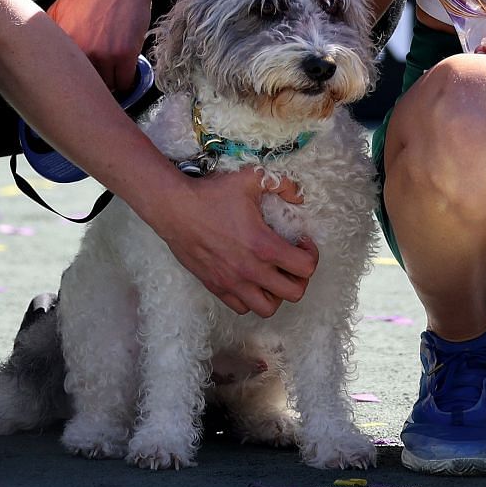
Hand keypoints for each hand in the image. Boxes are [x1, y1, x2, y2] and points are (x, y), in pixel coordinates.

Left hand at [45, 0, 162, 95]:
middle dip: (86, 85)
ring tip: (108, 72)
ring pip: (104, 88)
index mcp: (60, 41)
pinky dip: (126, 79)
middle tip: (91, 82)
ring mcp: (102, 55)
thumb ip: (49, 33)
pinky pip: (125, 83)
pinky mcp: (125, 56)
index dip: (65, 83)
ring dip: (108, 83)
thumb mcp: (60, 7)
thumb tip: (39, 52)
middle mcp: (78, 50)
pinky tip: (122, 68)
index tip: (69, 85)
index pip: (57, 78)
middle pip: (81, 87)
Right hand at [149, 167, 314, 317]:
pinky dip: (251, 297)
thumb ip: (280, 183)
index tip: (301, 243)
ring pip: (268, 308)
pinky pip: (242, 308)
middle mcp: (251, 270)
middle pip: (294, 293)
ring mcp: (233, 283)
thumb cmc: (211, 195)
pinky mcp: (216, 287)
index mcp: (264, 246)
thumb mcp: (250, 178)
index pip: (306, 267)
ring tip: (271, 274)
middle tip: (291, 260)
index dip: (311, 254)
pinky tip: (249, 278)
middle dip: (299, 277)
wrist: (174, 208)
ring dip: (276, 293)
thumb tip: (298, 194)